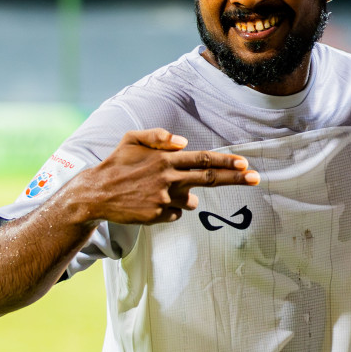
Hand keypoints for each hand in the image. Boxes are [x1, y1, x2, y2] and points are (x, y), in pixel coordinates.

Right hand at [68, 129, 258, 225]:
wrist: (95, 195)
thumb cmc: (117, 164)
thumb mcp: (131, 139)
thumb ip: (158, 136)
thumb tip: (183, 142)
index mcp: (165, 159)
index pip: (202, 159)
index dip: (225, 161)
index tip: (245, 163)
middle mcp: (168, 179)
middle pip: (209, 178)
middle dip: (235, 178)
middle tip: (255, 178)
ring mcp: (164, 199)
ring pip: (191, 199)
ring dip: (186, 196)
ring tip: (161, 190)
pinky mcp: (158, 215)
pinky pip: (175, 212)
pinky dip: (170, 207)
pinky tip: (151, 202)